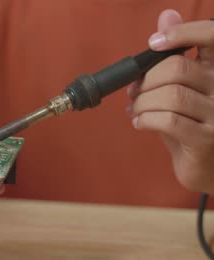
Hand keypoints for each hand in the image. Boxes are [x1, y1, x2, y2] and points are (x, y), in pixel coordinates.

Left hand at [127, 10, 213, 193]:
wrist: (202, 165)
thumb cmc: (188, 123)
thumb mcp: (180, 87)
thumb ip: (173, 55)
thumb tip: (166, 15)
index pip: (212, 37)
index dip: (184, 32)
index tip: (154, 42)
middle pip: (177, 68)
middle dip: (145, 80)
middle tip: (132, 93)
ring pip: (170, 95)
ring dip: (142, 102)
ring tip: (135, 110)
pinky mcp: (206, 139)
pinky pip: (168, 120)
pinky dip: (146, 119)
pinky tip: (140, 123)